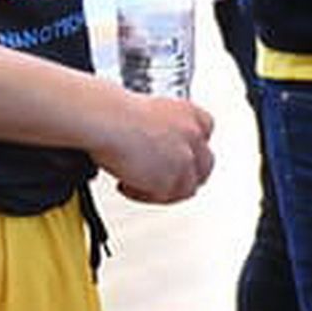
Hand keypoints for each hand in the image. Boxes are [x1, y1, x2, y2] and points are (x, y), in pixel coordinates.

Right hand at [91, 93, 214, 203]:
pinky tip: (127, 186)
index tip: (174, 158)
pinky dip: (145, 195)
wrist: (106, 121)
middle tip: (161, 180)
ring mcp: (186, 158)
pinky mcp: (172, 179)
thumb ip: (164, 133)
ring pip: (188, 187)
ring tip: (137, 184)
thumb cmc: (115, 114)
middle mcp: (193, 134)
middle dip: (184, 176)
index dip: (189, 151)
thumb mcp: (150, 115)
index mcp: (190, 113)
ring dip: (163, 189)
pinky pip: (164, 198)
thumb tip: (159, 151)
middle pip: (204, 165)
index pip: (204, 136)